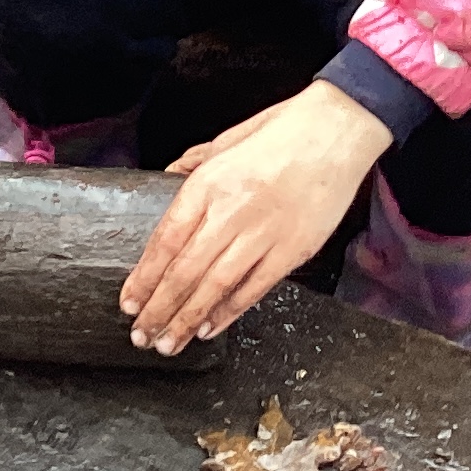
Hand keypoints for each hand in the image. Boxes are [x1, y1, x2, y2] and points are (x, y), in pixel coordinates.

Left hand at [121, 80, 392, 354]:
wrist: (340, 127)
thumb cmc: (286, 129)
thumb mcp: (229, 138)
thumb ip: (196, 163)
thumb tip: (169, 176)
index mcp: (210, 183)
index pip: (165, 240)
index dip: (144, 278)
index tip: (129, 301)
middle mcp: (232, 211)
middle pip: (185, 271)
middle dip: (159, 309)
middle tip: (141, 334)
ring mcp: (264, 233)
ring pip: (216, 287)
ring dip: (188, 319)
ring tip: (169, 342)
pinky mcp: (294, 249)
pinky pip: (255, 288)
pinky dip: (229, 312)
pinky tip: (209, 328)